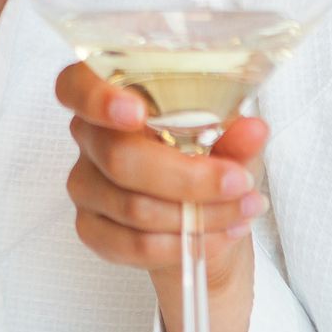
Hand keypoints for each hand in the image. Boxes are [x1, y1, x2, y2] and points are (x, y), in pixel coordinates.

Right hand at [57, 61, 265, 331]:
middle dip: (187, 178)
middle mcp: (89, 135)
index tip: (136, 113)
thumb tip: (254, 130)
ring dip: (197, 216)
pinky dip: (182, 245)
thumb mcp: (230, 138)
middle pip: (119, 157)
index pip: (76, 85)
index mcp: (112, 93)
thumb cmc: (208, 156)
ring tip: (242, 210)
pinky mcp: (91, 227)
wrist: (203, 212)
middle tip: (238, 182)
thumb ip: (236, 134)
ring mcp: (84, 183)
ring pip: (133, 207)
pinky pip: (132, 244)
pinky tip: (217, 235)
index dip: (98, 98)